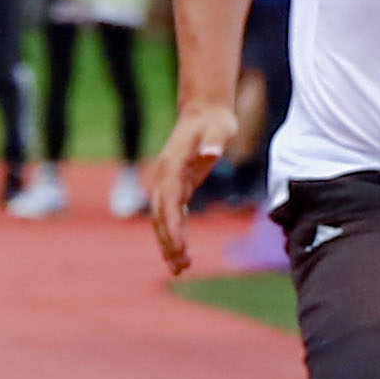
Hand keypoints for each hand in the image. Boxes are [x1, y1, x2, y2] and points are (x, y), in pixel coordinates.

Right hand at [149, 100, 236, 271]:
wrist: (204, 110)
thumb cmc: (214, 120)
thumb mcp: (219, 128)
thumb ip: (214, 141)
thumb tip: (212, 153)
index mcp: (172, 166)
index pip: (168, 202)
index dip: (172, 226)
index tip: (179, 248)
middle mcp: (164, 176)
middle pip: (160, 215)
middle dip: (167, 242)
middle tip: (179, 267)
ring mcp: (168, 181)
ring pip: (162, 218)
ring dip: (168, 243)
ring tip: (180, 268)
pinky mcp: (176, 185)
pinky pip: (171, 213)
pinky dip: (174, 232)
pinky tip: (182, 251)